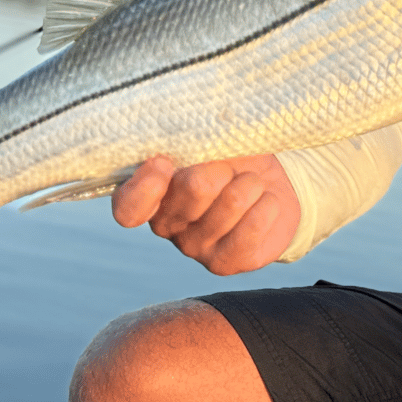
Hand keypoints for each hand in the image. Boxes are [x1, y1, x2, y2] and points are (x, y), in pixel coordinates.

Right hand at [111, 154, 300, 274]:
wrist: (274, 186)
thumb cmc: (235, 158)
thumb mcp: (216, 140)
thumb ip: (198, 141)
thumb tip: (196, 138)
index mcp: (153, 192)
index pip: (128, 207)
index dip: (144, 187)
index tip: (166, 162)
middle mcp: (167, 225)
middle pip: (195, 188)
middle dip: (225, 167)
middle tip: (231, 168)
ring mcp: (194, 248)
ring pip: (232, 202)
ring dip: (252, 183)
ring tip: (252, 184)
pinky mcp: (225, 263)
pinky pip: (252, 227)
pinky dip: (267, 205)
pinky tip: (265, 202)